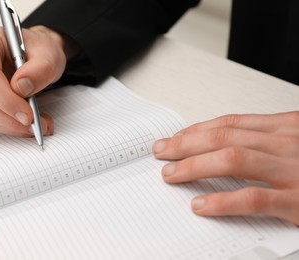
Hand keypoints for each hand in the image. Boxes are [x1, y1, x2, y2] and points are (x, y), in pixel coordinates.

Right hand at [0, 25, 76, 136]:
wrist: (34, 54)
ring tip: (38, 124)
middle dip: (9, 117)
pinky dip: (7, 126)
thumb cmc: (37, 50)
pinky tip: (26, 123)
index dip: (6, 100)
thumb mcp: (49, 54)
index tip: (28, 115)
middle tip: (36, 124)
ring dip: (10, 125)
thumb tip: (21, 87)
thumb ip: (40, 69)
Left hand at [153, 111, 298, 224]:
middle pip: (224, 138)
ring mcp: (293, 171)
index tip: (175, 138)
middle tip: (162, 152)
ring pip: (232, 160)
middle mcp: (287, 144)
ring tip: (171, 174)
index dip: (197, 131)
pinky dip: (222, 201)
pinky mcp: (298, 201)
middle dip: (186, 145)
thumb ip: (265, 142)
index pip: (231, 124)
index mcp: (286, 128)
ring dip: (195, 166)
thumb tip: (221, 146)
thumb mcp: (297, 145)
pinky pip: (253, 198)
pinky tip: (201, 204)